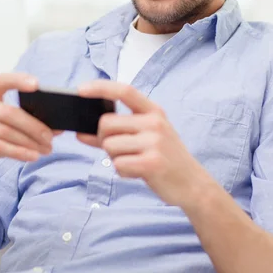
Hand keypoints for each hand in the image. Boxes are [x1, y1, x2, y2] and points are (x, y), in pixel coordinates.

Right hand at [0, 73, 57, 173]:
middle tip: (50, 138)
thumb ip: (30, 121)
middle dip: (33, 126)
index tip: (37, 84)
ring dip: (29, 142)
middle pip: (8, 113)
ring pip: (5, 132)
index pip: (1, 80)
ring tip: (46, 150)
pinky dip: (19, 152)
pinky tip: (33, 156)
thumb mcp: (9, 125)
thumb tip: (57, 128)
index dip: (18, 81)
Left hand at [77, 80, 207, 208]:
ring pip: (109, 146)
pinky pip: (118, 164)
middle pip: (106, 123)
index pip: (124, 91)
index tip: (80, 90)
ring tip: (135, 162)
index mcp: (153, 111)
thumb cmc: (164, 158)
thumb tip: (80, 133)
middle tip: (122, 150)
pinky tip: (139, 172)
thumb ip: (115, 133)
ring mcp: (154, 142)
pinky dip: (122, 171)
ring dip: (115, 158)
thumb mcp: (146, 138)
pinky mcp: (151, 162)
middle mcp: (154, 122)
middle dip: (104, 139)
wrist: (192, 184)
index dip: (100, 88)